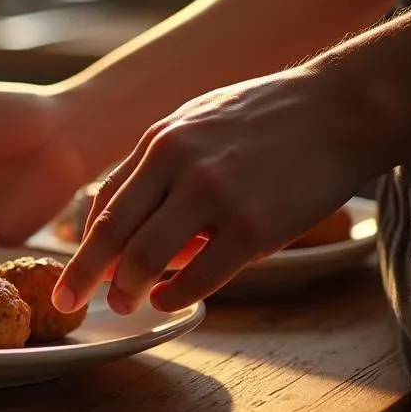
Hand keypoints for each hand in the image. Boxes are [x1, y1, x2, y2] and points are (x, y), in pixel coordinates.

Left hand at [52, 68, 371, 316]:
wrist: (340, 108)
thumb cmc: (266, 117)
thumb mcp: (197, 120)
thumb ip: (160, 162)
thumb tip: (131, 210)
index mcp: (160, 139)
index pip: (106, 201)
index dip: (85, 242)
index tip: (75, 268)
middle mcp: (177, 164)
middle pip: (113, 232)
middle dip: (84, 274)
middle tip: (70, 301)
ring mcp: (214, 194)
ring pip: (146, 257)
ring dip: (127, 289)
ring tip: (124, 304)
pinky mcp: (253, 225)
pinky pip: (201, 276)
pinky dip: (175, 295)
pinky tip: (168, 300)